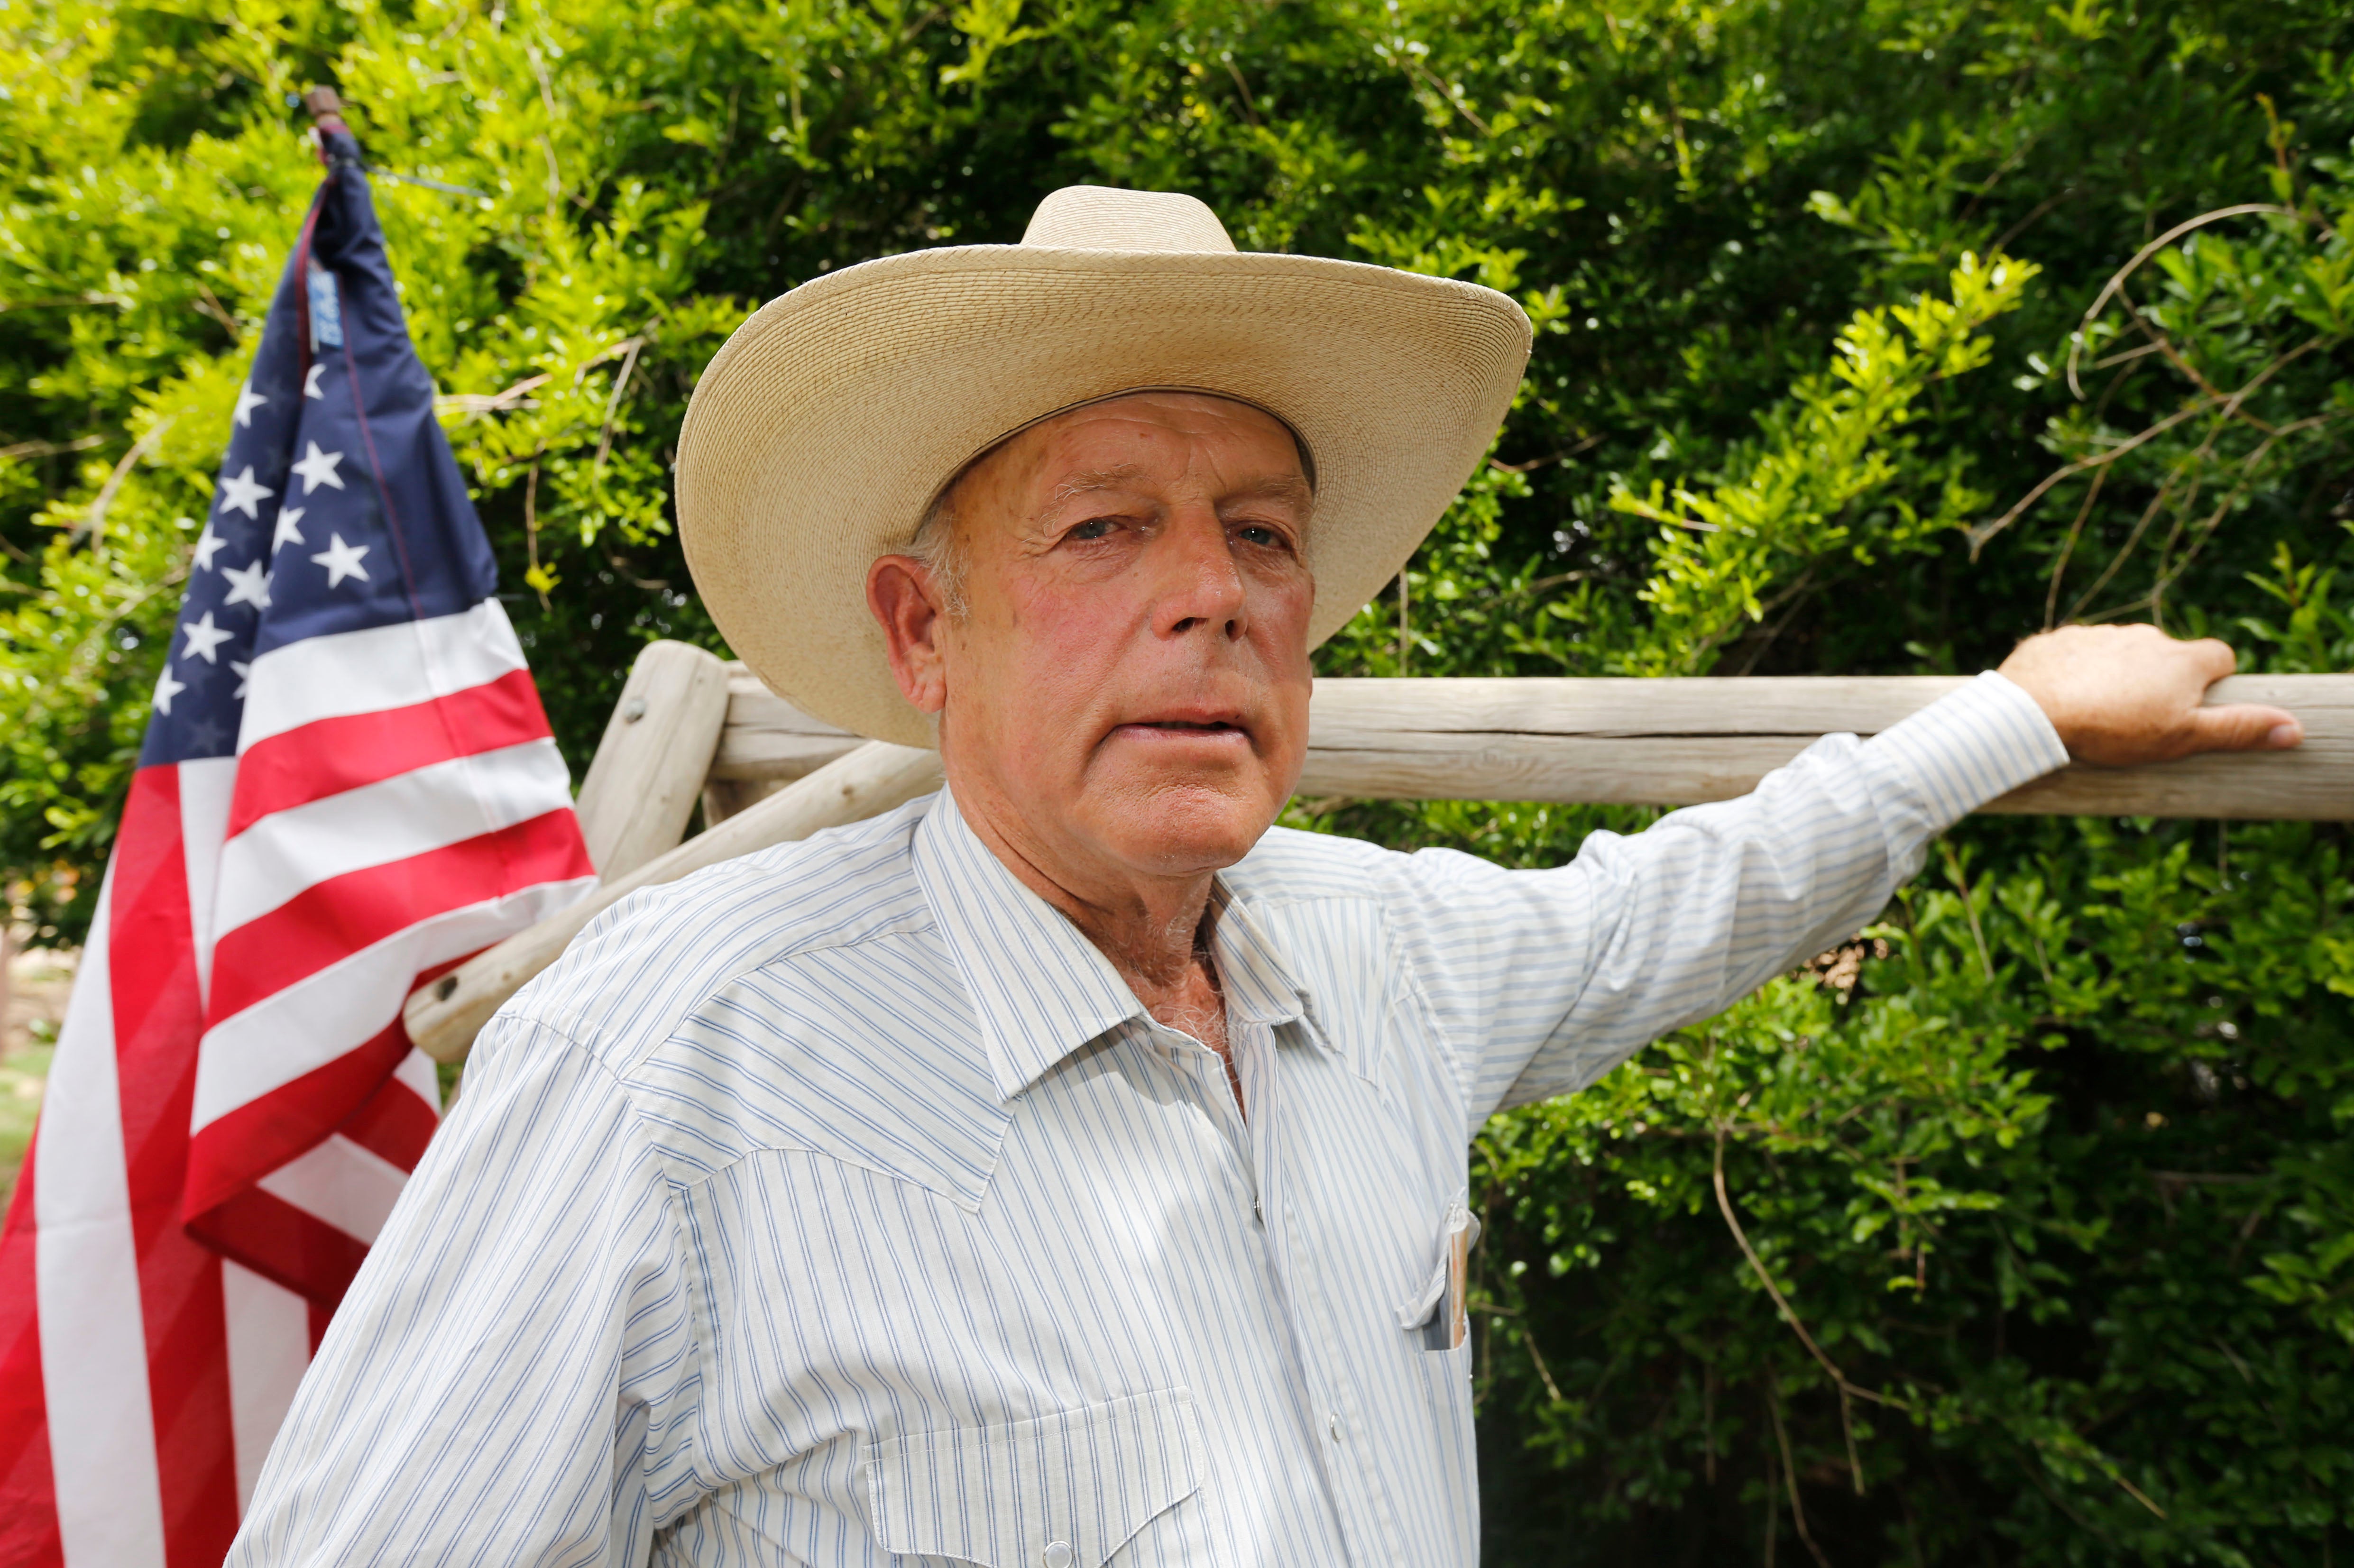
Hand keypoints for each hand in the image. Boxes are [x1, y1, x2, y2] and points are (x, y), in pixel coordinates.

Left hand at [1997, 624, 2301, 765]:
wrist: (2033, 713)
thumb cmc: (2113, 729)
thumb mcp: (2183, 737)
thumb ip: (2237, 729)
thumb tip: (2293, 728)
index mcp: (2181, 657)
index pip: (2219, 657)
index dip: (2213, 682)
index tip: (2194, 706)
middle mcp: (2143, 636)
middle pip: (2167, 655)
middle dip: (2160, 681)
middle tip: (2141, 719)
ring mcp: (2097, 634)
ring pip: (2118, 654)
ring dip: (2115, 676)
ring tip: (2098, 714)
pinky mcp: (2056, 640)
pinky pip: (2074, 655)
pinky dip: (2074, 674)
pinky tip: (2062, 701)